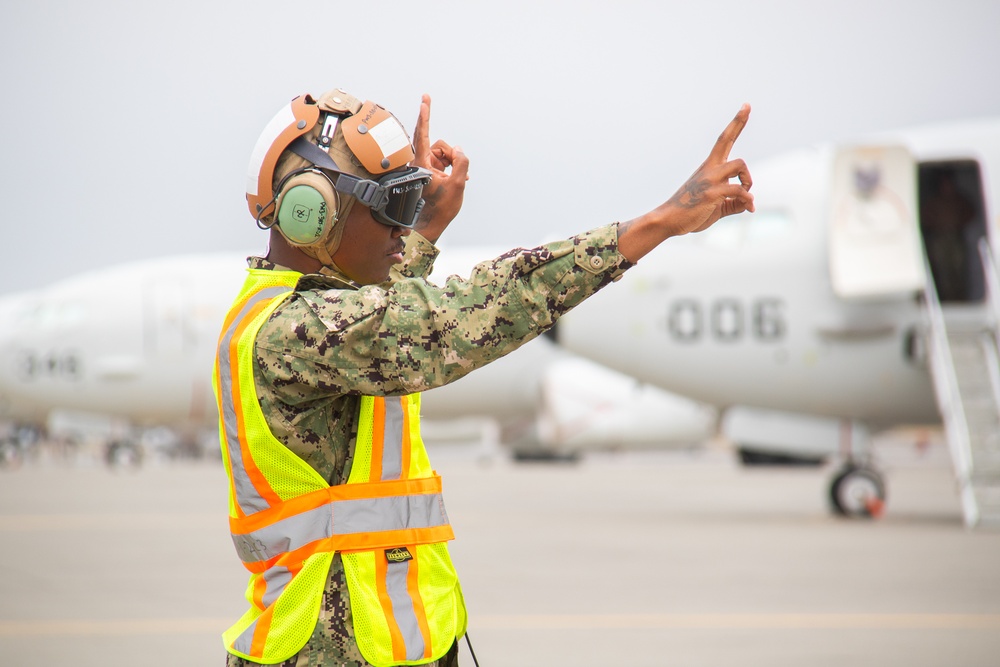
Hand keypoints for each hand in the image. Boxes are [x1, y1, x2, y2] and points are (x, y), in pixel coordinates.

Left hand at [411, 94, 469, 242]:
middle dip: (450, 156)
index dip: (425, 115)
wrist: (430, 225)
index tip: (425, 100)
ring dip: (453, 164)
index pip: (423, 133)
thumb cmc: (440, 208)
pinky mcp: (428, 172)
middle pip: (439, 146)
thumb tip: (459, 150)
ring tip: (457, 180)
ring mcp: (424, 167)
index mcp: (421, 163)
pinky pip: (442, 162)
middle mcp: (420, 163)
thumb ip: (461, 162)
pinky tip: (459, 180)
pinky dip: (452, 168)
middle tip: (454, 173)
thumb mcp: (458, 184)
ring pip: (442, 154)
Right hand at [619, 104, 753, 261]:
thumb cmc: (690, 213)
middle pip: (726, 139)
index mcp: (709, 168)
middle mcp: (709, 169)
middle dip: (738, 121)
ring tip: (746, 193)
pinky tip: (749, 208)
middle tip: (747, 105)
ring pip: (739, 164)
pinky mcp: (711, 193)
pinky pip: (739, 191)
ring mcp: (709, 180)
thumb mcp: (716, 207)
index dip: (736, 123)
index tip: (746, 106)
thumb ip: (733, 203)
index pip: (724, 140)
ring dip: (748, 179)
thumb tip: (749, 203)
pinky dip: (747, 199)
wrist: (669, 221)